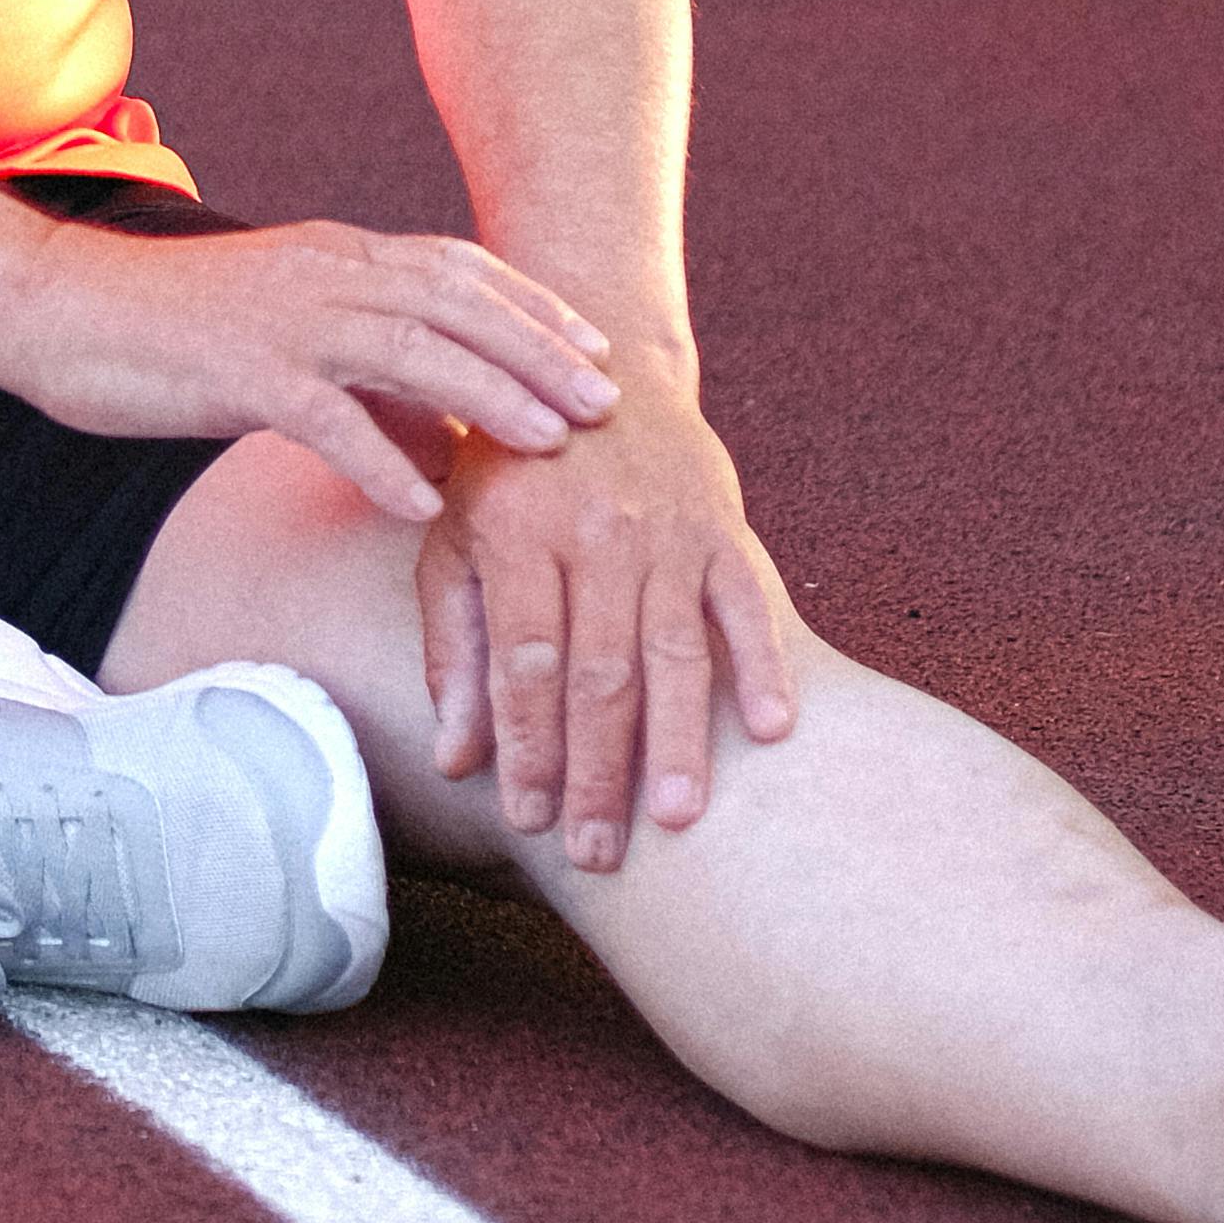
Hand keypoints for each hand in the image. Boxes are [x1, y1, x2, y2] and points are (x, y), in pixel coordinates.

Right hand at [3, 214, 623, 528]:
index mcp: (335, 256)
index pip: (458, 271)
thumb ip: (364, 373)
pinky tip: (424, 506)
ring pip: (408, 350)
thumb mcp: (284, 334)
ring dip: (487, 396)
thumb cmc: (170, 329)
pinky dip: (381, 459)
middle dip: (538, 350)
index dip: (533, 307)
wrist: (59, 309)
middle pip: (455, 304)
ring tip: (547, 444)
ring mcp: (281, 320)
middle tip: (605, 401)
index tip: (597, 347)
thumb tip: (446, 434)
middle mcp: (322, 274)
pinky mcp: (236, 372)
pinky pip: (325, 418)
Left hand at [422, 386, 802, 867]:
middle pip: (599, 670)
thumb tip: (455, 762)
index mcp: (517, 532)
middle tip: (599, 854)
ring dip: (679, 738)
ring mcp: (667, 528)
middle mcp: (595, 530)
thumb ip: (453, 648)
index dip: (527, 747)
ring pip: (674, 649)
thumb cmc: (510, 472)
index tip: (530, 822)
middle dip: (599, 771)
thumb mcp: (455, 537)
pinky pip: (745, 603)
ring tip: (680, 818)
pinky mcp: (722, 526)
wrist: (600, 368)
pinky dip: (761, 664)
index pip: (525, 661)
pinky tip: (770, 729)